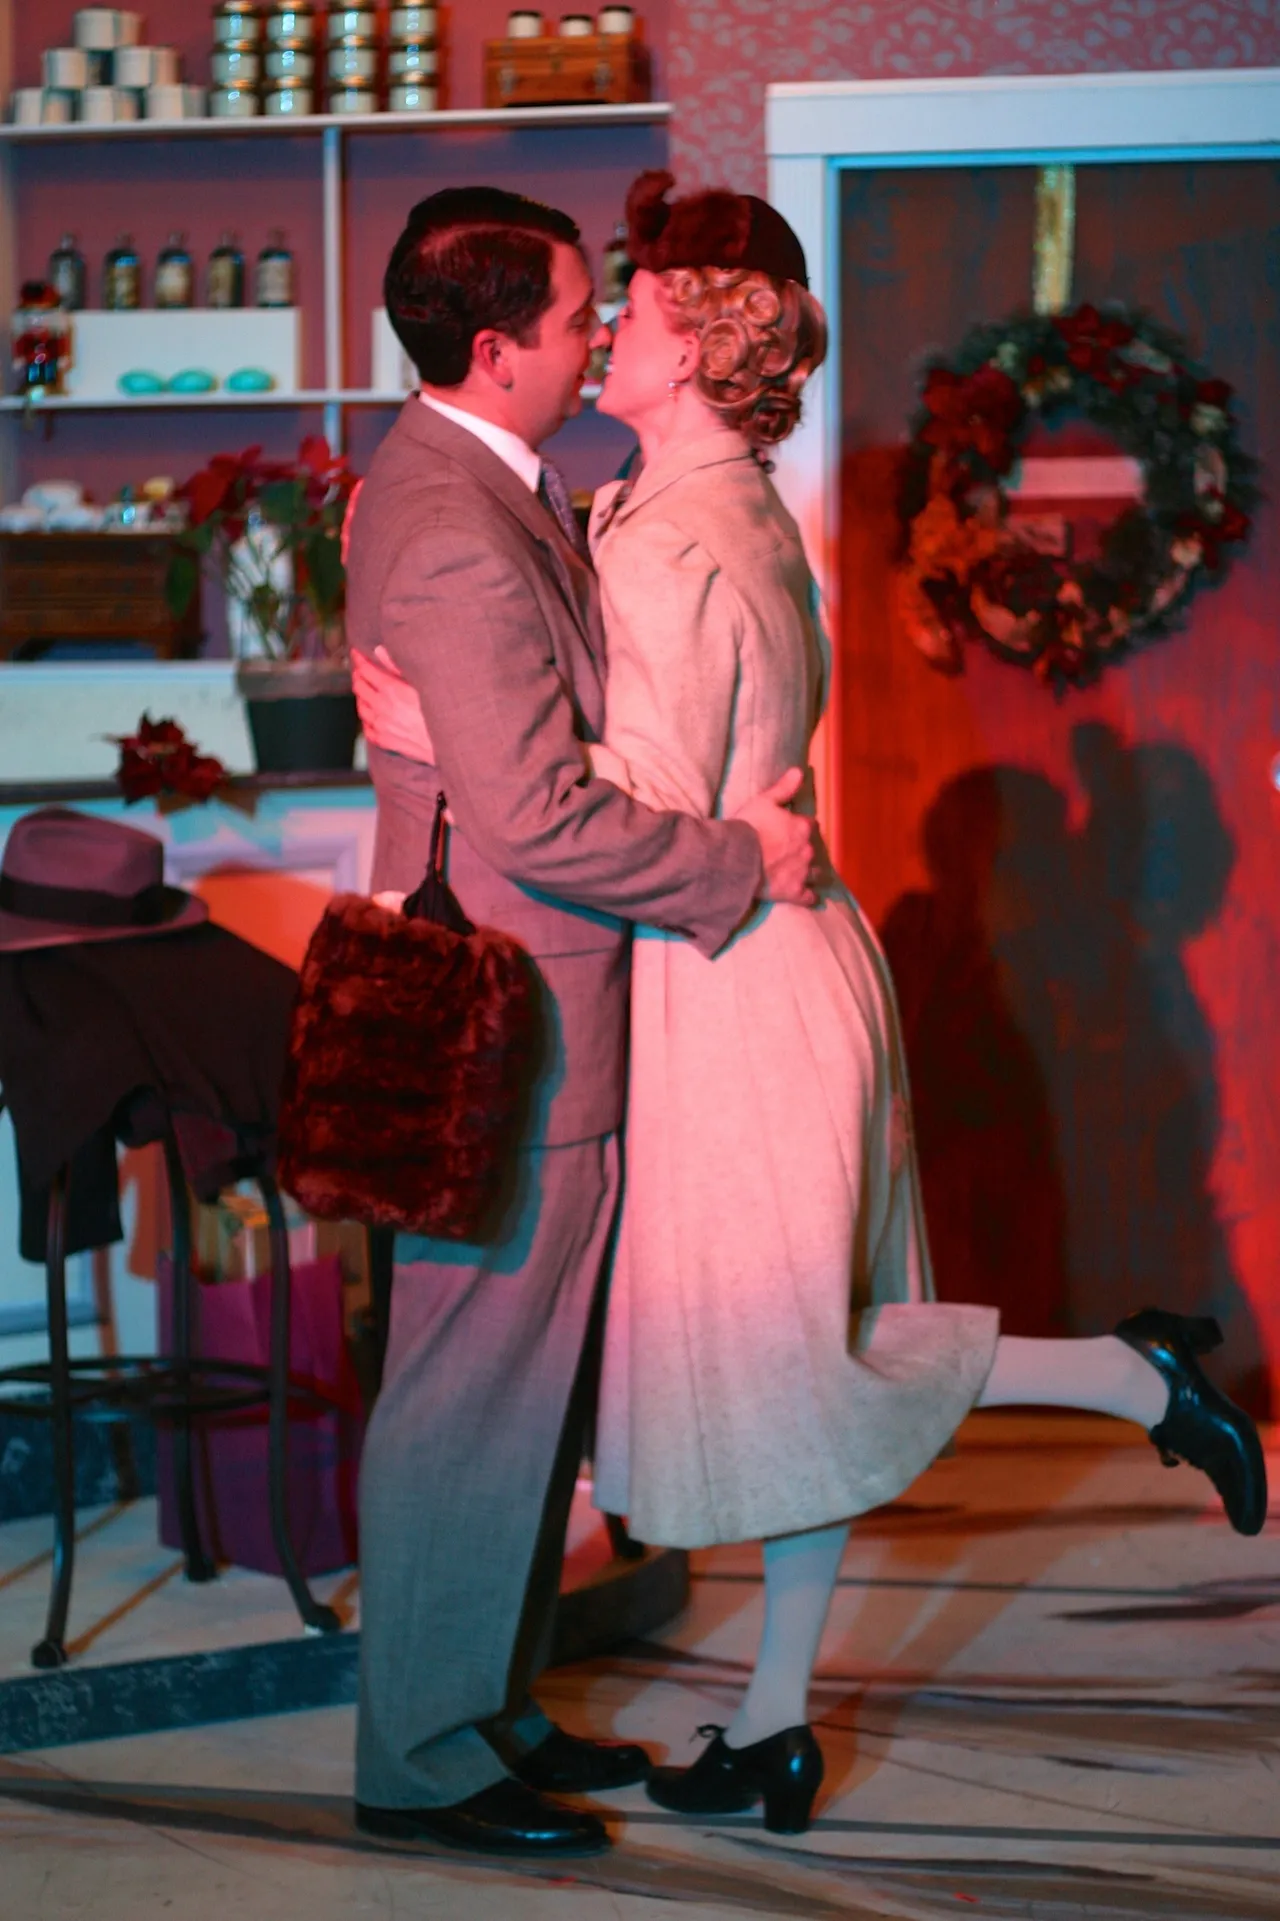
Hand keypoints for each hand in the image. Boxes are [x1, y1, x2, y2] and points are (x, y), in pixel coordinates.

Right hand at [734, 766, 820, 906]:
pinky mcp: (794, 893)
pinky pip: (809, 897)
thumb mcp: (763, 801)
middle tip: (793, 850)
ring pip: (816, 873)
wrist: (735, 860)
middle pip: (813, 848)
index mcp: (801, 827)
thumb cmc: (747, 827)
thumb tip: (800, 771)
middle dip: (805, 848)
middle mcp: (807, 850)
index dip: (800, 825)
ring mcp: (802, 873)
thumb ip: (783, 788)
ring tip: (804, 873)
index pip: (809, 824)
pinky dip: (809, 896)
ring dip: (812, 872)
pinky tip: (808, 897)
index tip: (792, 827)